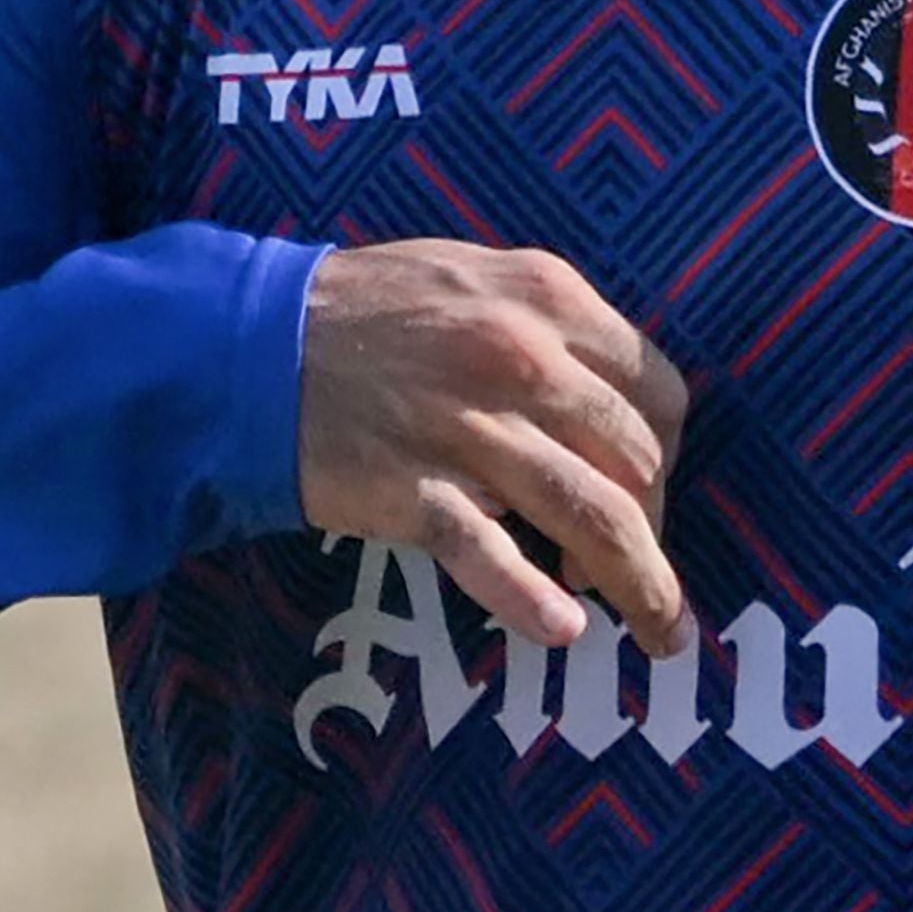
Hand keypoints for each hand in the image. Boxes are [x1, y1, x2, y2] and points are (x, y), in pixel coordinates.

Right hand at [297, 241, 692, 652]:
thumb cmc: (362, 309)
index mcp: (544, 299)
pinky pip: (492, 556)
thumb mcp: (470, 276)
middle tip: (636, 567)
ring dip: (641, 588)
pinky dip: (531, 601)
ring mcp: (469, 428)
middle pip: (636, 463)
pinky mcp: (415, 488)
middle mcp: (522, 360)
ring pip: (593, 518)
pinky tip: (560, 632)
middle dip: (654, 527)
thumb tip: (614, 398)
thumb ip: (548, 323)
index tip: (648, 490)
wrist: (246, 342)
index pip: (658, 391)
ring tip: (659, 635)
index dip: (666, 453)